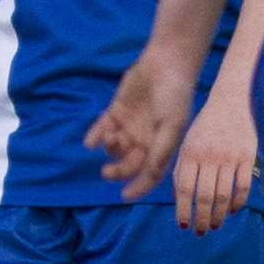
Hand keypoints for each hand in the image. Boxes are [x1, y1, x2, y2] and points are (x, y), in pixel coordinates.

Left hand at [84, 47, 195, 200]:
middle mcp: (144, 140)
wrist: (164, 67)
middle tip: (106, 173)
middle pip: (128, 163)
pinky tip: (89, 142)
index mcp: (161, 147)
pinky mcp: (116, 112)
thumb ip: (160, 151)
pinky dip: (95, 136)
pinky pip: (102, 128)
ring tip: (112, 138)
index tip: (124, 196)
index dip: (138, 187)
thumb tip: (150, 175)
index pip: (149, 174)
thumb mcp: (172, 126)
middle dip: (118, 170)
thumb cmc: (174, 97)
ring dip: (110, 148)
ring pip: (114, 147)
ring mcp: (129, 126)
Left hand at [172, 88, 256, 233]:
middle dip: (201, 218)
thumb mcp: (186, 143)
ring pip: (224, 195)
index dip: (183, 209)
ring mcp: (229, 158)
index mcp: (189, 153)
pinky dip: (237, 203)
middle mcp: (208, 157)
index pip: (184, 188)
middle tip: (201, 231)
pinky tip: (231, 211)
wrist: (228, 104)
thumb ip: (182, 168)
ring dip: (219, 215)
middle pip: (205, 196)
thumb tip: (179, 197)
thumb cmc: (203, 128)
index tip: (183, 225)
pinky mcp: (247, 158)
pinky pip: (243, 187)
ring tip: (215, 225)